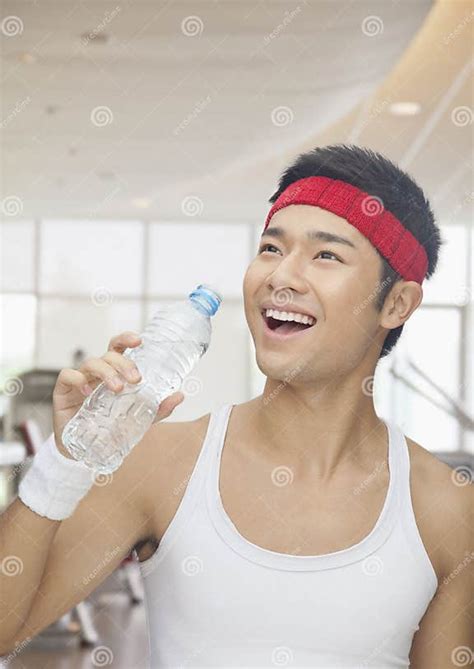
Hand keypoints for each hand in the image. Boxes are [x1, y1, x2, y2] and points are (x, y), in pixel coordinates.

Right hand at [52, 331, 183, 456]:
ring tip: (117, 389)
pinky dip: (78, 380)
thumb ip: (158, 408)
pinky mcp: (63, 391)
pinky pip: (67, 376)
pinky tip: (87, 393)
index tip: (139, 340)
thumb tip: (180, 395)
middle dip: (123, 362)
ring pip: (90, 362)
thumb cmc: (110, 428)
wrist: (83, 452)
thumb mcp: (138, 419)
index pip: (118, 348)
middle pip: (108, 355)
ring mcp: (80, 381)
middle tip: (135, 379)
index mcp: (113, 373)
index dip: (126, 339)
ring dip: (106, 372)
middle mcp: (97, 374)